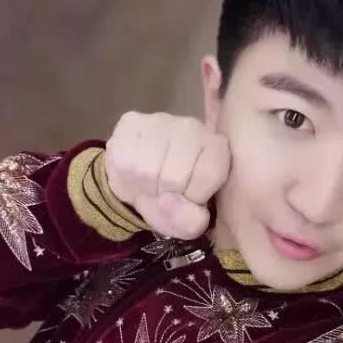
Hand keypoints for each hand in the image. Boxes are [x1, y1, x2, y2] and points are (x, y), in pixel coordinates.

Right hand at [105, 111, 230, 239]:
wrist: (138, 184)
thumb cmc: (172, 201)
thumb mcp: (188, 222)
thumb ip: (190, 222)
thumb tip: (168, 202)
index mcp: (217, 148)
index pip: (207, 177)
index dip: (193, 197)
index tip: (187, 196)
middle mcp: (192, 127)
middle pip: (174, 177)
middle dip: (165, 193)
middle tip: (163, 191)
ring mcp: (161, 121)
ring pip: (148, 169)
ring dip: (144, 186)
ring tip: (148, 183)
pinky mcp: (131, 121)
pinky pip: (126, 161)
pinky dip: (125, 176)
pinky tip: (132, 172)